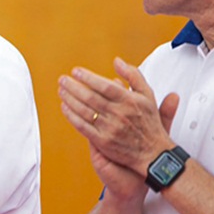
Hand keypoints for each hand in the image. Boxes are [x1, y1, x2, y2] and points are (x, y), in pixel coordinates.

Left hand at [59, 57, 179, 175]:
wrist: (152, 152)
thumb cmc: (149, 121)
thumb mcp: (148, 95)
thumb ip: (133, 75)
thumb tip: (117, 61)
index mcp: (130, 101)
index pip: (104, 86)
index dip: (88, 77)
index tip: (76, 71)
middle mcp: (119, 114)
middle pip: (90, 97)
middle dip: (73, 87)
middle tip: (63, 79)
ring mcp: (110, 128)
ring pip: (84, 111)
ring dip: (69, 99)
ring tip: (61, 91)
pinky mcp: (103, 141)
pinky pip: (83, 127)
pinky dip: (71, 116)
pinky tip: (64, 108)